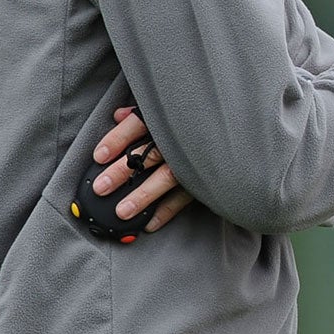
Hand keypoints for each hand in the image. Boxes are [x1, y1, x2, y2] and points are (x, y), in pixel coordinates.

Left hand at [91, 106, 194, 232]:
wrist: (235, 129)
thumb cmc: (194, 118)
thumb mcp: (168, 108)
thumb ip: (142, 113)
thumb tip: (118, 115)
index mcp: (169, 118)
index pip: (138, 125)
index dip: (117, 140)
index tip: (98, 156)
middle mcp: (181, 139)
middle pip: (148, 154)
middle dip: (123, 172)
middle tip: (101, 188)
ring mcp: (194, 161)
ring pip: (165, 178)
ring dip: (143, 196)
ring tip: (122, 212)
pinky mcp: (205, 179)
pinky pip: (184, 197)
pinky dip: (166, 211)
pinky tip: (149, 224)